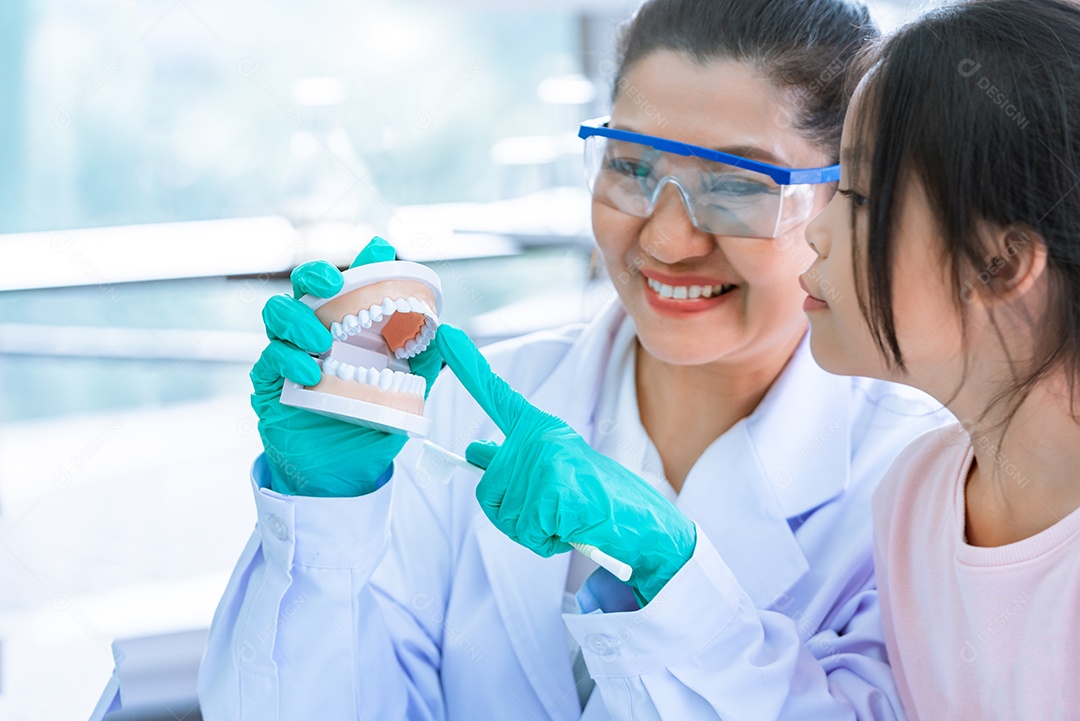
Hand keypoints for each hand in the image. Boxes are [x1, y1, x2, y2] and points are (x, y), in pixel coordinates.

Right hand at [251, 238, 442, 496]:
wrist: (344, 473)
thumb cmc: (370, 423)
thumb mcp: (405, 390)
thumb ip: (421, 358)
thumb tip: (442, 326)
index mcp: (343, 328)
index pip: (345, 286)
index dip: (358, 262)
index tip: (379, 248)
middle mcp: (311, 335)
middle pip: (299, 289)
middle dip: (313, 277)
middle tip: (333, 284)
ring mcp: (287, 357)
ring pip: (275, 316)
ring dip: (297, 320)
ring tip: (320, 339)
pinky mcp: (269, 386)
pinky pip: (268, 360)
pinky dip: (289, 360)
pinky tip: (310, 372)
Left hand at [435, 324, 695, 602]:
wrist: (646, 523)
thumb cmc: (598, 498)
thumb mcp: (552, 470)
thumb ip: (513, 460)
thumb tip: (472, 450)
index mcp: (540, 428)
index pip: (497, 395)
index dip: (469, 366)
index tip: (447, 335)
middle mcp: (540, 438)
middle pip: (488, 491)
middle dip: (515, 516)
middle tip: (556, 511)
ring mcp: (546, 463)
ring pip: (505, 518)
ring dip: (533, 532)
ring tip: (568, 519)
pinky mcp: (554, 493)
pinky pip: (529, 533)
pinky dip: (549, 542)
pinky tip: (575, 528)